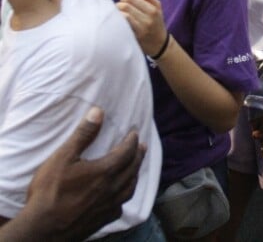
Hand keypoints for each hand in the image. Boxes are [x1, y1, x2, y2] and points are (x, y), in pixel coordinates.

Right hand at [22, 107, 144, 241]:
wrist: (41, 231)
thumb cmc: (49, 192)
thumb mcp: (63, 157)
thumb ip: (83, 134)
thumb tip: (98, 112)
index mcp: (105, 171)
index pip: (127, 151)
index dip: (132, 140)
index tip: (135, 132)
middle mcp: (112, 189)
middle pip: (132, 169)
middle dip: (138, 155)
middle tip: (142, 146)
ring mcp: (108, 207)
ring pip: (129, 188)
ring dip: (135, 175)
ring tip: (135, 168)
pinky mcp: (101, 221)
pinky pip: (120, 207)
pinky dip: (123, 197)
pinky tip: (119, 197)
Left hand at [116, 0, 166, 56]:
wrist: (160, 43)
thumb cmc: (156, 22)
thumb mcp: (156, 7)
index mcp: (153, 9)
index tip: (124, 3)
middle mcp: (149, 18)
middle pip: (126, 6)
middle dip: (119, 6)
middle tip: (119, 10)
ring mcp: (142, 28)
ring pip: (123, 15)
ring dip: (117, 14)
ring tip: (118, 16)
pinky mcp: (136, 36)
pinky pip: (123, 25)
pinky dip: (119, 22)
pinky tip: (119, 23)